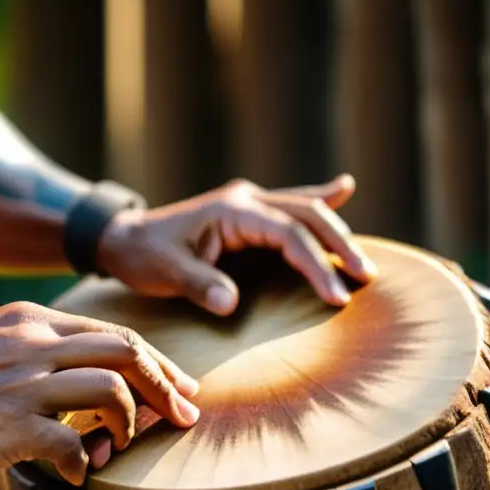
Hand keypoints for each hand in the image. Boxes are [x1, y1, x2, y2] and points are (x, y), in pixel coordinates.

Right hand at [0, 301, 199, 485]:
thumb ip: (36, 347)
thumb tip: (88, 373)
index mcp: (30, 320)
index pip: (113, 331)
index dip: (155, 360)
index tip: (179, 384)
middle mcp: (33, 342)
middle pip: (125, 350)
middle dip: (165, 385)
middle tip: (185, 414)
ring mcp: (25, 383)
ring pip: (111, 390)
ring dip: (127, 423)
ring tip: (115, 445)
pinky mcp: (14, 425)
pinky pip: (74, 443)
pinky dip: (85, 462)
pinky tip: (78, 474)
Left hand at [97, 174, 378, 315]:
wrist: (125, 238)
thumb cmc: (145, 255)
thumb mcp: (166, 272)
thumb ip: (199, 285)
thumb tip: (230, 303)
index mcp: (232, 210)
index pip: (288, 234)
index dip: (315, 264)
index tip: (335, 297)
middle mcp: (247, 199)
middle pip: (308, 215)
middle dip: (339, 246)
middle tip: (364, 278)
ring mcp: (250, 201)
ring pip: (307, 209)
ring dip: (337, 233)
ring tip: (363, 263)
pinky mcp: (249, 211)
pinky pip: (292, 203)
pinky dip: (321, 197)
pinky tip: (346, 186)